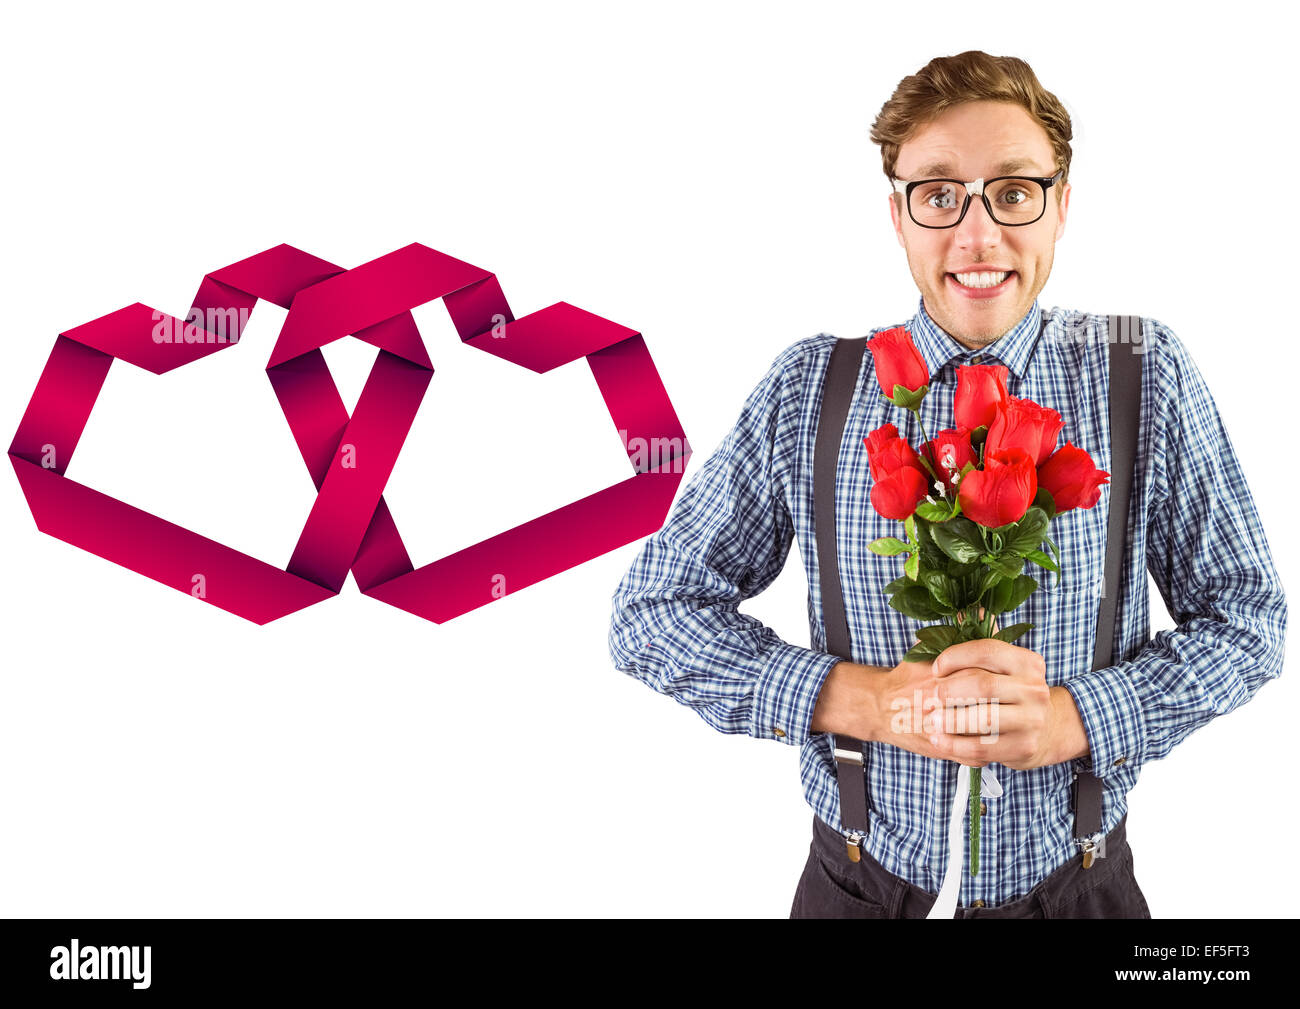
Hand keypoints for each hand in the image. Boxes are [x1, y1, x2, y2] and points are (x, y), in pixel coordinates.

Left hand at [929, 634, 1074, 769]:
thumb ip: (982, 640)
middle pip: (983, 685)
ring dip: (951, 720)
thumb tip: (964, 612)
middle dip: (949, 691)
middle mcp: (1034, 689)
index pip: (987, 651)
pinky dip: (956, 745)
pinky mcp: (1024, 746)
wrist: (1043, 729)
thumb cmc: (1010, 691)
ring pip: (984, 718)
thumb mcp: (1002, 665)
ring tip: (930, 721)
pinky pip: (983, 747)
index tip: (934, 668)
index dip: (955, 657)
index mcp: (1027, 662)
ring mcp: (1032, 719)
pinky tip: (938, 741)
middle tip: (927, 697)